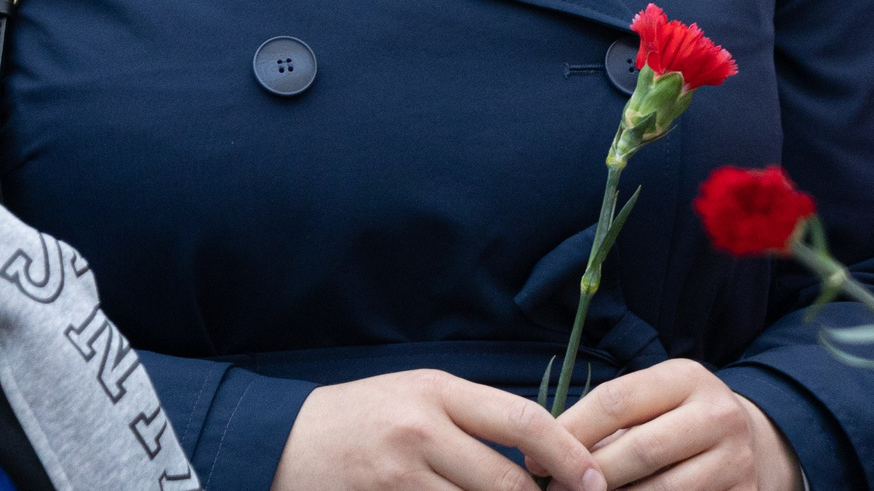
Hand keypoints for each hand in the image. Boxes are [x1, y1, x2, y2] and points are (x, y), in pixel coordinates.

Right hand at [271, 369, 606, 490]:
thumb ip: (470, 418)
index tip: (595, 481)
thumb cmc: (357, 419)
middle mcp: (421, 430)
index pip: (523, 419)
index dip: (568, 455)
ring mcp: (400, 475)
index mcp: (436, 391)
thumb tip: (540, 449)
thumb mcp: (414, 398)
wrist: (278, 442)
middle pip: (508, 481)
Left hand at [560, 362, 798, 490]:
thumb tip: (547, 449)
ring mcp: (736, 461)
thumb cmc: (679, 420)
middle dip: (589, 475)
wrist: (753, 443)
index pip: (616, 401)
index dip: (570, 432)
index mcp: (686, 378)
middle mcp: (718, 415)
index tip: (535, 457)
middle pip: (639, 450)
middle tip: (555, 490)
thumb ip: (609, 419)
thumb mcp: (654, 401)